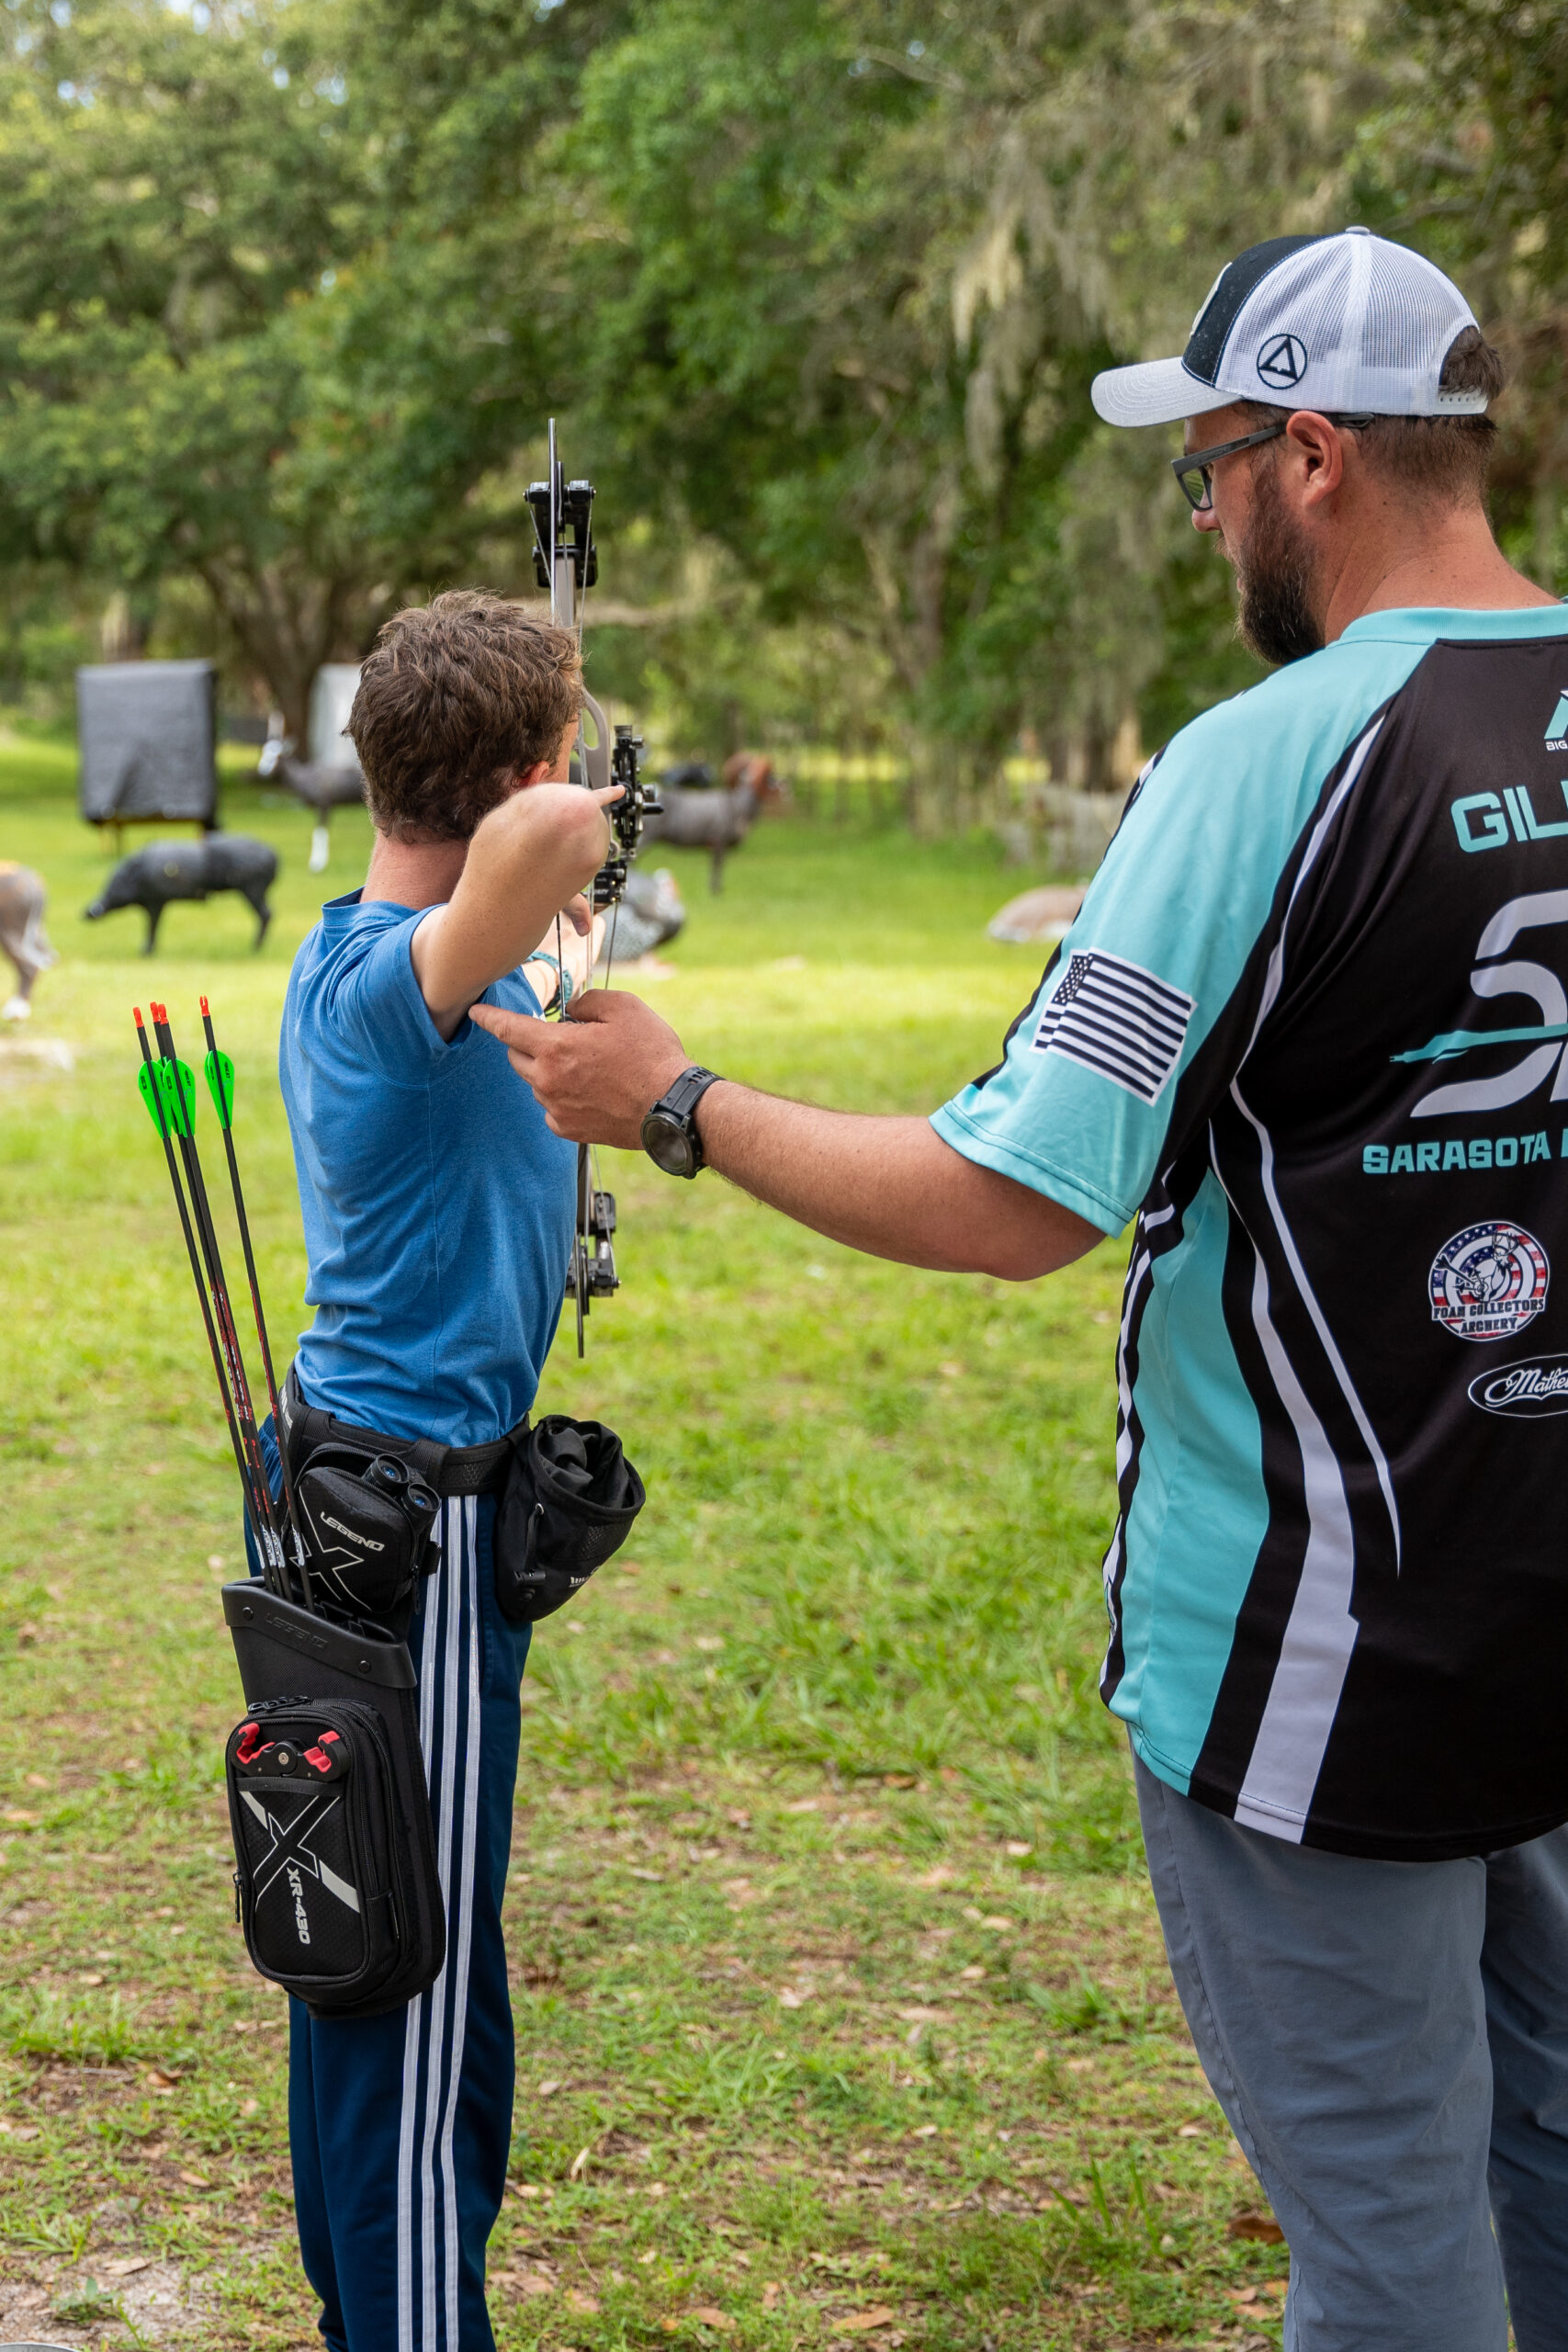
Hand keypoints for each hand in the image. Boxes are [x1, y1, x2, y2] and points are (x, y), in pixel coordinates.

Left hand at [470, 988, 691, 1146]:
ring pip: (535, 1083)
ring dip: (548, 1071)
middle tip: (562, 1039)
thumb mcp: (625, 1008)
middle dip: (528, 1044)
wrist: (672, 1107)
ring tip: (589, 1069)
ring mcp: (556, 1108)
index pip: (507, 1028)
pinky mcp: (569, 1130)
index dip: (488, 1017)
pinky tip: (589, 1093)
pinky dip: (560, 1098)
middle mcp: (548, 1080)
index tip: (475, 1012)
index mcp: (556, 1047)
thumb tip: (570, 1011)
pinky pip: (550, 1109)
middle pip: (517, 1057)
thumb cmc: (652, 1055)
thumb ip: (586, 1002)